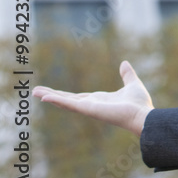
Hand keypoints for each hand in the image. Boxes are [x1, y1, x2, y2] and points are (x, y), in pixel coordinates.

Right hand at [33, 60, 153, 137]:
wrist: (142, 114)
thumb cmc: (139, 103)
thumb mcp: (131, 83)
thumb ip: (127, 74)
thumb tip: (124, 63)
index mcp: (99, 100)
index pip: (78, 97)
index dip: (65, 95)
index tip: (53, 93)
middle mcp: (91, 104)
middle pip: (67, 99)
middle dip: (52, 95)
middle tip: (36, 91)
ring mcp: (88, 108)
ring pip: (65, 101)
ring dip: (50, 97)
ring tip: (35, 92)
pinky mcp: (89, 109)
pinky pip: (70, 104)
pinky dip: (58, 100)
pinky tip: (46, 98)